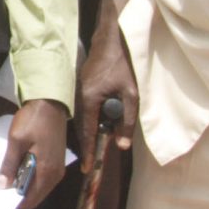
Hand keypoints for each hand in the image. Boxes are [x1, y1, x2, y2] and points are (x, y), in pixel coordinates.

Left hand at [0, 99, 68, 208]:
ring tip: (7, 174)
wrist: (51, 102)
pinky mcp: (57, 160)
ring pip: (39, 185)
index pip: (32, 199)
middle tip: (1, 184)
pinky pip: (43, 176)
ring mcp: (58, 168)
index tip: (1, 197)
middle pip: (36, 194)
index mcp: (47, 172)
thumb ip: (9, 165)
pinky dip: (31, 175)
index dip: (16, 201)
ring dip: (24, 183)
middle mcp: (56, 174)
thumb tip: (2, 186)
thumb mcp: (16, 141)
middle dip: (19, 193)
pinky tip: (18, 166)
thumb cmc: (33, 120)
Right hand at [76, 32, 137, 173]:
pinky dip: (90, 119)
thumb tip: (122, 145)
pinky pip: (83, 110)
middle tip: (95, 159)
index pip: (87, 132)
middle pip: (82, 127)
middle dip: (90, 142)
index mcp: (89, 99)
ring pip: (83, 119)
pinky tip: (101, 120)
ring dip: (91, 129)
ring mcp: (76, 91)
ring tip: (101, 139)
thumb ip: (127, 120)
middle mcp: (78, 97)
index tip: (87, 168)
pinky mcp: (79, 87)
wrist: (109, 40)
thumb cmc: (122, 65)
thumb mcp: (131, 94)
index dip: (88, 151)